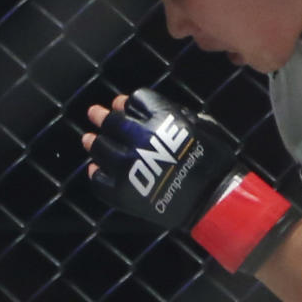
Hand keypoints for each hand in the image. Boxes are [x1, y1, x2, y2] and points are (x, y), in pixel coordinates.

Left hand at [83, 88, 301, 273]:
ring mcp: (127, 166)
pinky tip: (95, 168)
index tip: (121, 104)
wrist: (213, 200)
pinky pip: (99, 180)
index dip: (127, 103)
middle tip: (95, 113)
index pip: (134, 101)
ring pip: (100, 147)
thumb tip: (131, 104)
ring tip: (88, 139)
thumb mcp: (196, 123)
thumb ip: (166, 111)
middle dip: (102, 116)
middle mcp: (139, 139)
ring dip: (93, 141)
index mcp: (160, 119)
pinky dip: (95, 172)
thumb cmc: (210, 158)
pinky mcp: (121, 192)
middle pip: (112, 121)